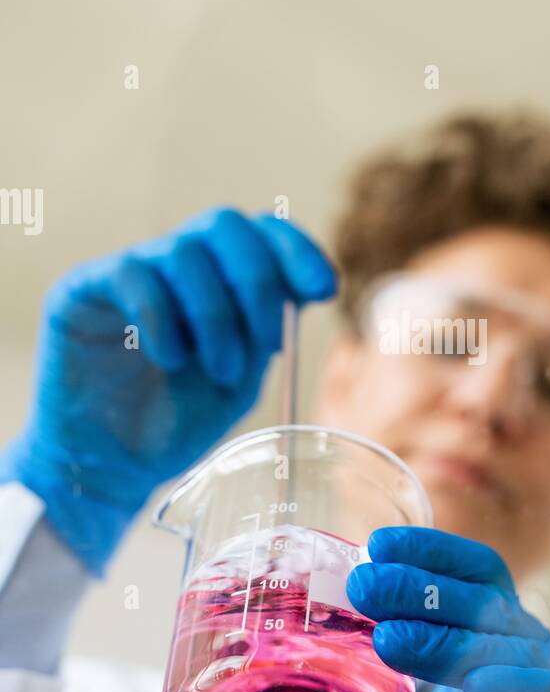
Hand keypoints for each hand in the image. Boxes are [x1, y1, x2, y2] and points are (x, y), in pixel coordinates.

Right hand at [0, 207, 336, 573]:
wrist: (113, 466)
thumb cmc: (178, 421)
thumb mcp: (241, 377)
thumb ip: (266, 332)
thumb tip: (303, 292)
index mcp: (220, 278)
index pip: (262, 233)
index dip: (296, 250)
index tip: (324, 289)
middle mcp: (177, 264)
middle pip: (226, 225)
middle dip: (259, 282)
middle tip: (267, 343)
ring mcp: (130, 271)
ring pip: (185, 252)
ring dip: (215, 315)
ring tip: (219, 371)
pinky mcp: (83, 289)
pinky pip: (132, 275)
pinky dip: (162, 318)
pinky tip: (169, 360)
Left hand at [347, 526, 549, 691]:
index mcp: (495, 650)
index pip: (471, 578)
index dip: (428, 556)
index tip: (373, 548)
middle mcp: (536, 659)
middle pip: (484, 600)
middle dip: (420, 587)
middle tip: (364, 586)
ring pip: (516, 645)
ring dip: (452, 638)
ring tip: (392, 639)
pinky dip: (521, 687)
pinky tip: (478, 688)